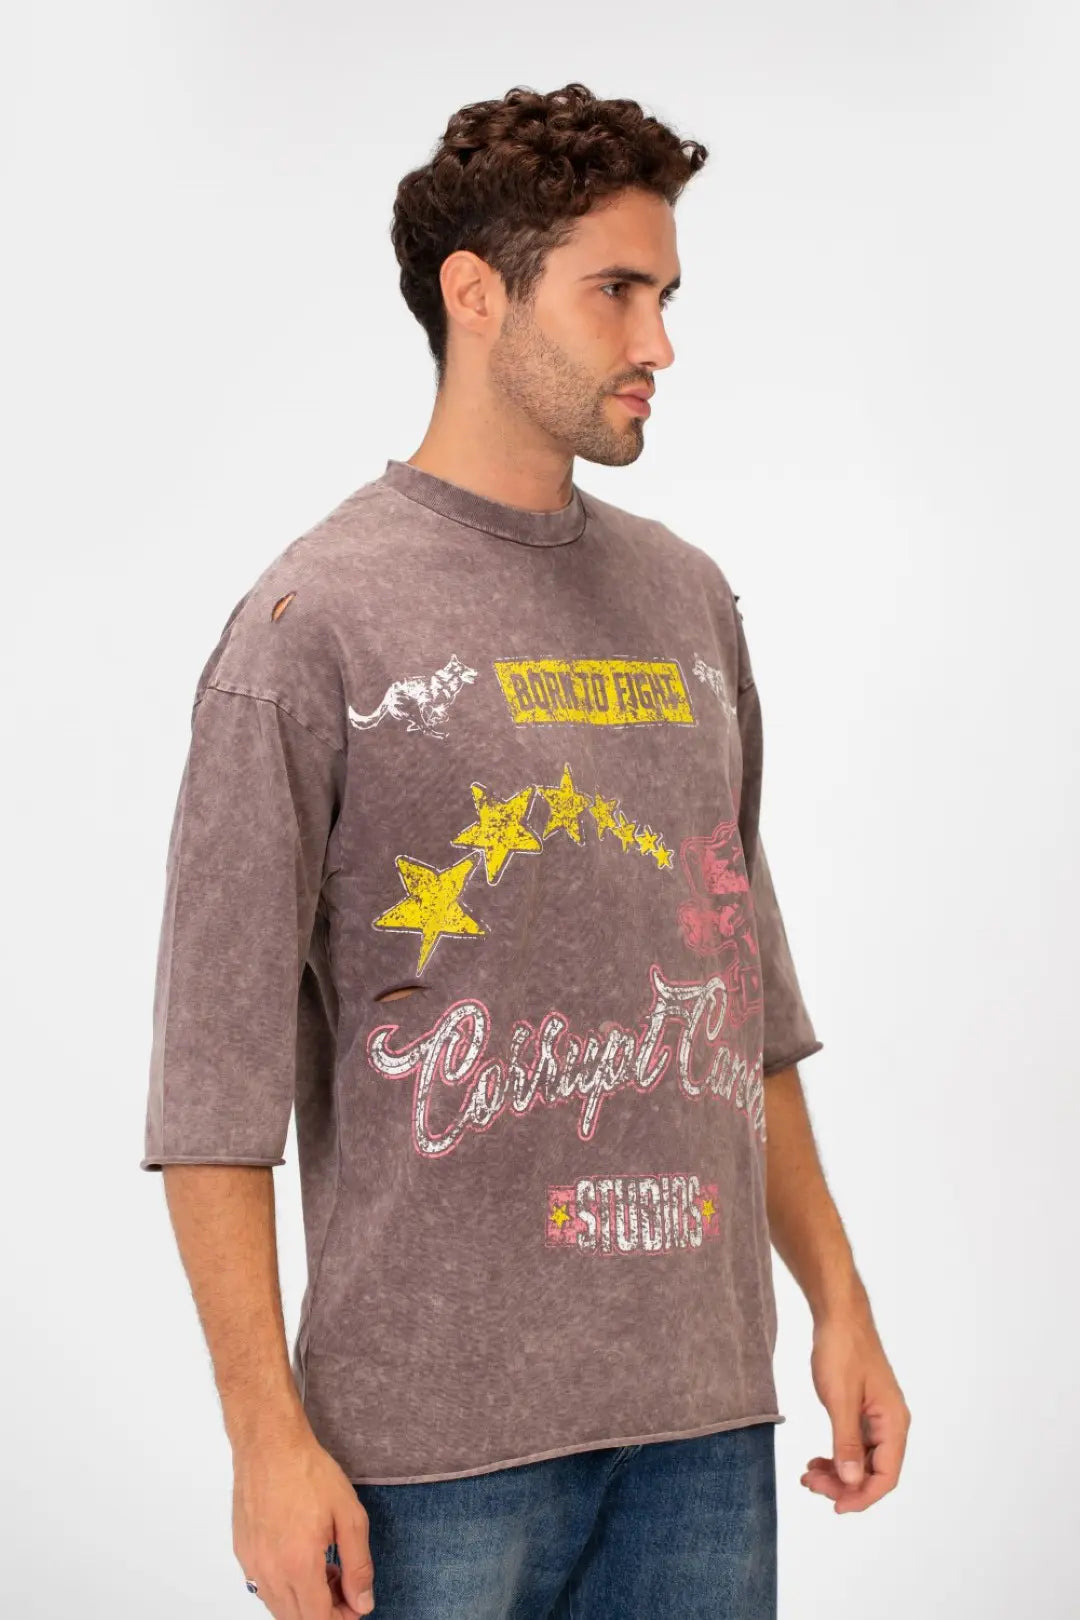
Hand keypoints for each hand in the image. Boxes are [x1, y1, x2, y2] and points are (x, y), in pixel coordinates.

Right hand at [232, 1425, 375, 1615]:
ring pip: (279, 1607)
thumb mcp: (349, 1515)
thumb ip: (358, 1565)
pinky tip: (301, 1560)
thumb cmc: (308, 1472)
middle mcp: (270, 1572)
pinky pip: (263, 1588)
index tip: (356, 1604)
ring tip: (326, 1569)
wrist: (269, 1445)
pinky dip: (285, 1587)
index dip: (341, 1619)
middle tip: (344, 1585)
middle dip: (325, 1612)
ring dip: (304, 1602)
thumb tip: (362, 1602)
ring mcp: (252, 1564)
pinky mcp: (243, 1553)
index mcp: (299, 1565)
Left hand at [802, 1307, 910, 1513]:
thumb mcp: (839, 1398)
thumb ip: (845, 1442)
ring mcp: (877, 1418)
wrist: (838, 1315)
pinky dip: (836, 1456)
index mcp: (894, 1423)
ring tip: (809, 1475)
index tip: (834, 1506)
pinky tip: (816, 1461)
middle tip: (810, 1483)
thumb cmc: (842, 1350)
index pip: (886, 1476)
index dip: (862, 1496)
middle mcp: (891, 1424)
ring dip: (838, 1473)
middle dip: (844, 1485)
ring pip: (862, 1460)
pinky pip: (854, 1445)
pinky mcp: (863, 1411)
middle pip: (874, 1472)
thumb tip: (851, 1482)